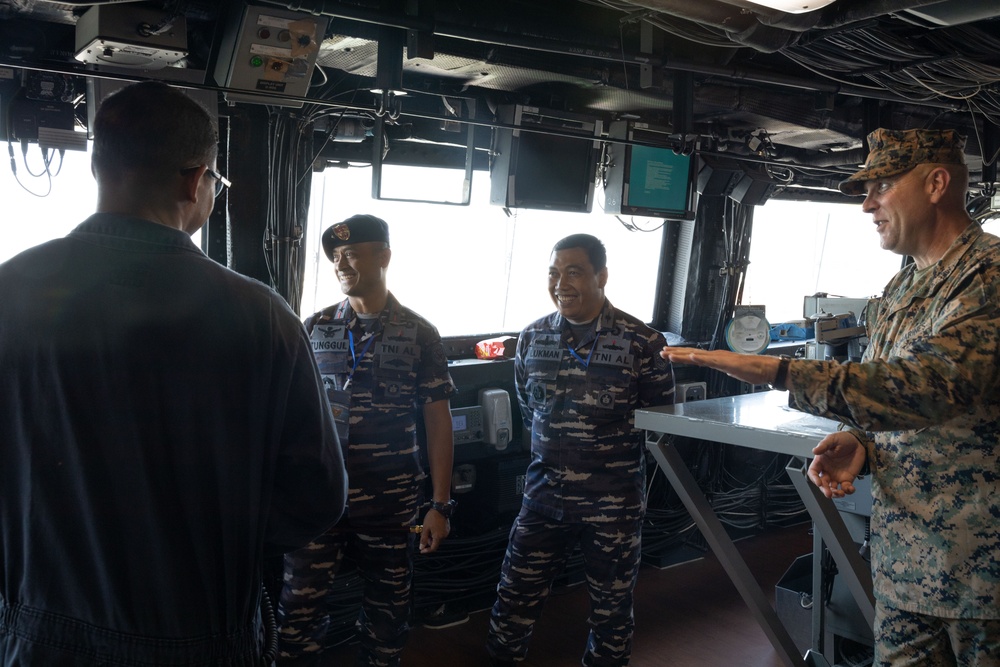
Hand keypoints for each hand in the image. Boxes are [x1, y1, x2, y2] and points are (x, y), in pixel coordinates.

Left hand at [419, 508, 450, 553]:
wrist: (440, 509)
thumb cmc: (432, 518)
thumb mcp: (425, 528)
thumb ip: (423, 539)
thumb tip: (421, 547)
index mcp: (438, 537)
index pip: (433, 548)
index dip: (427, 550)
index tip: (422, 550)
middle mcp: (444, 536)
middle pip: (435, 543)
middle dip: (429, 540)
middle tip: (423, 534)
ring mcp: (446, 532)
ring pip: (437, 538)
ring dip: (432, 536)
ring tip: (428, 529)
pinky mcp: (447, 529)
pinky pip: (440, 534)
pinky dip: (436, 533)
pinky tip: (432, 527)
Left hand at [660, 346, 780, 385]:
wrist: (766, 369)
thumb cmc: (753, 370)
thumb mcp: (733, 371)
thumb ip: (725, 369)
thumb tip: (721, 369)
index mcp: (717, 358)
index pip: (695, 356)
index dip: (681, 355)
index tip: (669, 354)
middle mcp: (716, 356)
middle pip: (692, 353)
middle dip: (676, 353)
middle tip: (662, 352)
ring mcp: (721, 359)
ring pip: (698, 356)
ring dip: (683, 355)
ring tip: (670, 354)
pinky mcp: (727, 363)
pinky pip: (711, 361)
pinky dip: (700, 358)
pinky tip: (692, 357)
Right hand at [808, 431, 866, 498]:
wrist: (858, 442)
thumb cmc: (843, 439)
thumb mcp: (832, 439)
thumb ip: (824, 445)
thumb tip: (814, 450)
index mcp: (821, 462)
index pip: (813, 472)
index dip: (814, 479)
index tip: (819, 483)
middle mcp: (827, 470)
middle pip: (823, 484)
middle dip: (825, 490)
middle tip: (829, 494)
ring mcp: (837, 476)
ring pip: (833, 488)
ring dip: (835, 493)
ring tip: (840, 493)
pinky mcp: (848, 478)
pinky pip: (846, 487)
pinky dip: (848, 490)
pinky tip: (850, 489)